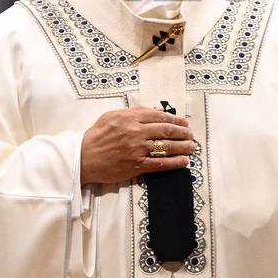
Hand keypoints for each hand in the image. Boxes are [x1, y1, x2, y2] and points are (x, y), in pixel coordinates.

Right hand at [80, 106, 195, 185]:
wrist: (84, 157)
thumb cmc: (96, 135)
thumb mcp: (112, 116)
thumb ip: (133, 112)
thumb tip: (154, 111)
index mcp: (130, 118)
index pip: (158, 117)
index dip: (174, 119)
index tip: (184, 122)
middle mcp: (136, 132)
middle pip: (165, 131)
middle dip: (182, 133)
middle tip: (191, 134)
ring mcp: (137, 149)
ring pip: (166, 147)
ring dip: (182, 147)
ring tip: (192, 147)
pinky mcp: (136, 165)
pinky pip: (160, 164)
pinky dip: (174, 163)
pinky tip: (184, 161)